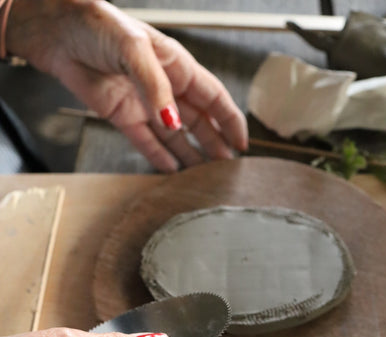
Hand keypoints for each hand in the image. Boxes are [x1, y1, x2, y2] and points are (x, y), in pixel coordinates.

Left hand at [7, 0, 247, 171]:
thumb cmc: (98, 25)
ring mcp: (144, 104)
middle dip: (214, 144)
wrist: (58, 32)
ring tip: (205, 176)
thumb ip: (156, 89)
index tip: (242, 144)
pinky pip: (146, 143)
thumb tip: (174, 124)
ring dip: (191, 155)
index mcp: (177, 66)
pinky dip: (159, 157)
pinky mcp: (122, 117)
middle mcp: (165, 87)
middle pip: (199, 122)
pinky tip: (172, 171)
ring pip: (175, 136)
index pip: (214, 97)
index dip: (230, 121)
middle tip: (227, 169)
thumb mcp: (134, 50)